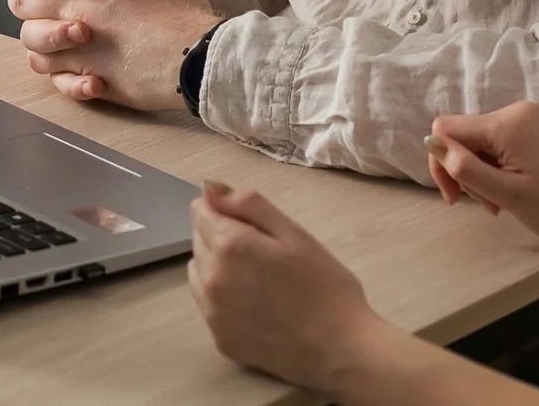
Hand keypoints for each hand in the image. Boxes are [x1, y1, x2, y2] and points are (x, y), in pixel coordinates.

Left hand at [7, 0, 215, 110]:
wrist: (198, 61)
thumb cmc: (183, 12)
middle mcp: (79, 12)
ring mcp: (80, 49)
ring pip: (32, 42)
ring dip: (44, 36)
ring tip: (67, 36)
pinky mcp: (89, 79)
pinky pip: (54, 77)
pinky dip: (61, 72)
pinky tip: (82, 68)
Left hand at [189, 182, 393, 395]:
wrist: (340, 348)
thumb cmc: (326, 285)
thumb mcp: (295, 233)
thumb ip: (249, 205)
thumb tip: (210, 188)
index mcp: (230, 245)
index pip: (200, 212)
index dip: (225, 211)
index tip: (252, 224)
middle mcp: (211, 278)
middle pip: (199, 241)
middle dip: (222, 238)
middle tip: (264, 253)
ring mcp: (212, 313)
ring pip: (199, 273)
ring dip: (217, 268)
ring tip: (258, 280)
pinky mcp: (219, 339)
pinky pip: (208, 305)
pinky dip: (223, 299)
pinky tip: (256, 306)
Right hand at [425, 101, 538, 256]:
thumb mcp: (505, 194)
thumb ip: (465, 168)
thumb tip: (432, 144)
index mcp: (508, 122)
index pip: (447, 128)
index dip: (441, 161)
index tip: (454, 196)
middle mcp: (516, 111)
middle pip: (463, 136)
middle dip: (464, 172)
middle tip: (483, 205)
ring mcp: (526, 120)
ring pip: (478, 143)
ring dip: (479, 175)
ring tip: (499, 203)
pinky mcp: (533, 131)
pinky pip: (496, 145)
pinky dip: (494, 170)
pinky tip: (507, 192)